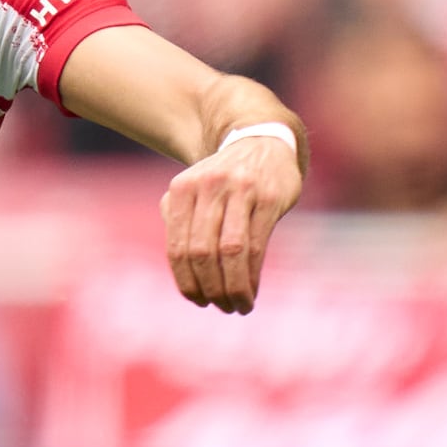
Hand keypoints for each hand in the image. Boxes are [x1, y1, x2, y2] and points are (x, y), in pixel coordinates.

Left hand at [162, 125, 298, 314]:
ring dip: (232, 287)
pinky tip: (252, 291)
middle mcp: (208, 186)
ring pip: (230, 251)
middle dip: (209, 288)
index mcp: (183, 188)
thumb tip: (186, 277)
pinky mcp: (268, 197)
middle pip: (202, 252)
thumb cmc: (223, 180)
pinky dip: (251, 276)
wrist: (262, 140)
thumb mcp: (193, 192)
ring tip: (238, 305)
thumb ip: (179, 225)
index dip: (186, 282)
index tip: (197, 301)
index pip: (178, 247)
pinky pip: (257, 245)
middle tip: (219, 306)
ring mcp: (240, 189)